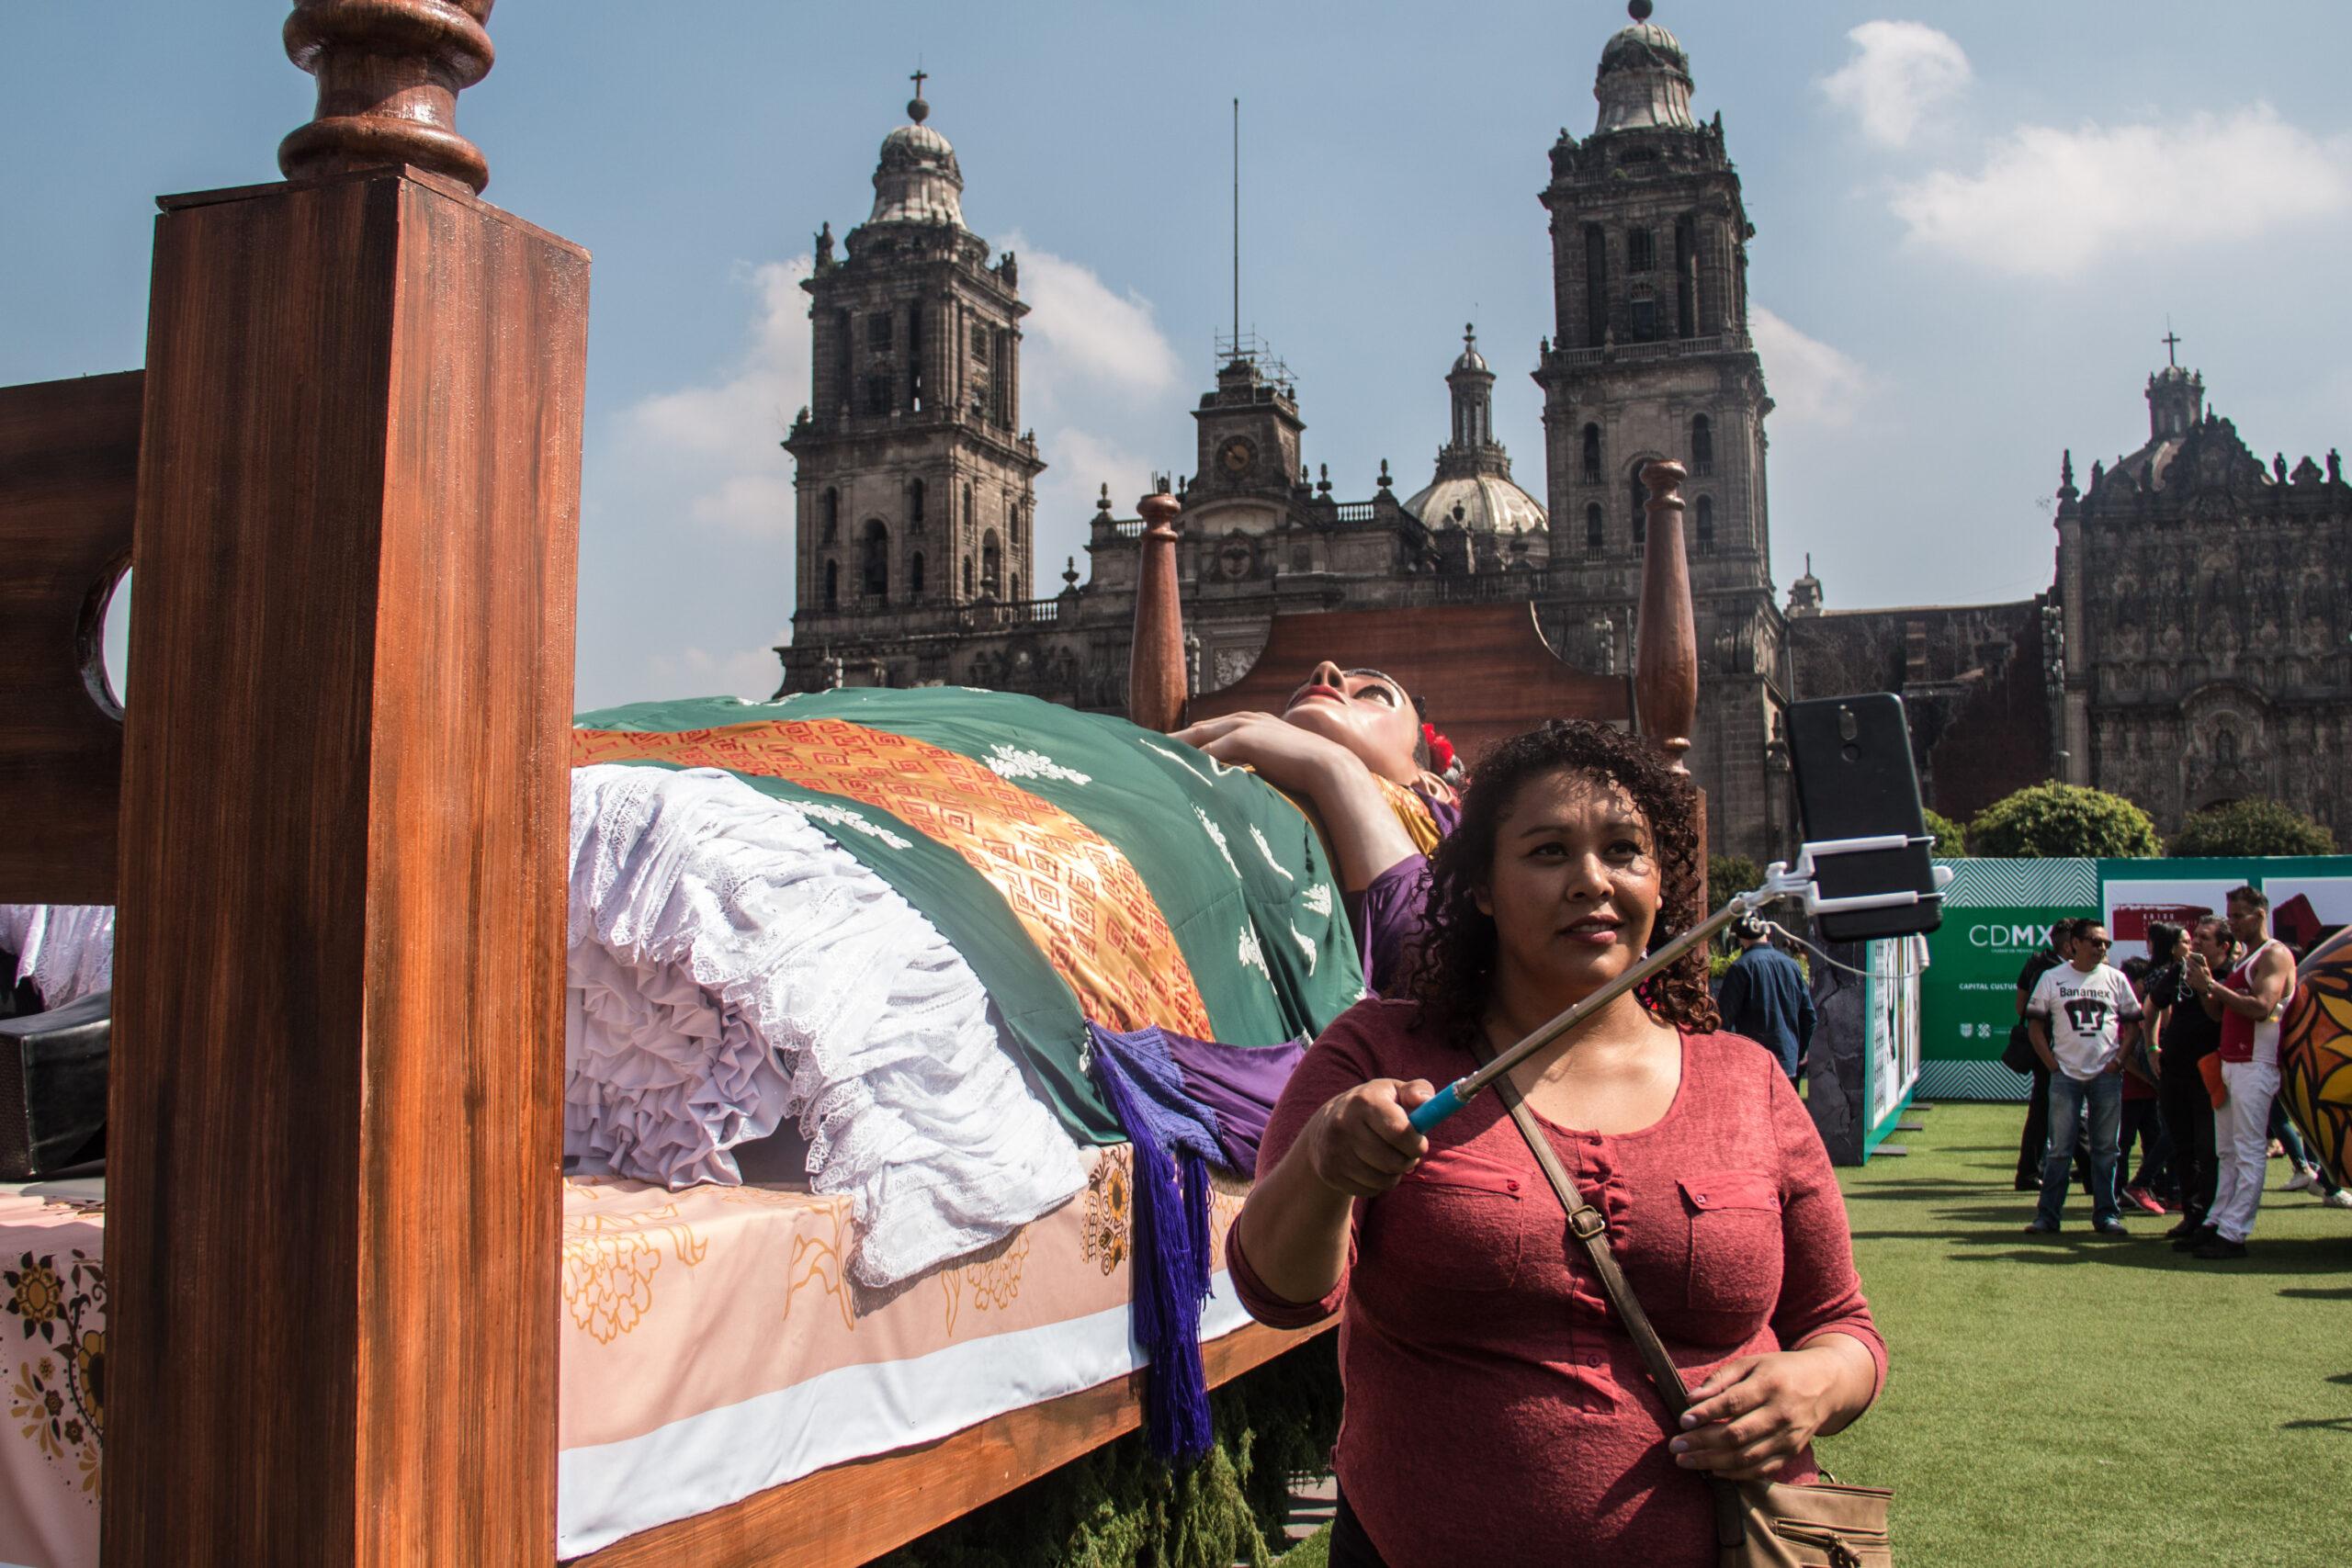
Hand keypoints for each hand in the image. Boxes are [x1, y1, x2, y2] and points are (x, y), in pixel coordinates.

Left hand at [1171, 711, 1359, 795]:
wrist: (1328, 767)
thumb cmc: (1307, 771)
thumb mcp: (1277, 763)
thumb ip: (1259, 765)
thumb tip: (1245, 782)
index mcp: (1253, 723)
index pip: (1213, 729)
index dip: (1191, 739)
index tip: (1171, 749)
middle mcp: (1246, 719)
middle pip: (1200, 728)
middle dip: (1175, 739)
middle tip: (1150, 749)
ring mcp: (1245, 726)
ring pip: (1200, 735)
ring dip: (1177, 746)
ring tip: (1155, 757)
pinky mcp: (1245, 738)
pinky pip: (1211, 749)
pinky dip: (1194, 758)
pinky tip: (1178, 769)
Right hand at [1302, 1078, 1433, 1196]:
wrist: (1325, 1127)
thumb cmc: (1373, 1107)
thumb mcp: (1393, 1091)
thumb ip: (1417, 1091)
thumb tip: (1426, 1101)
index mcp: (1364, 1101)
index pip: (1400, 1132)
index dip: (1417, 1144)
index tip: (1420, 1144)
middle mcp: (1344, 1124)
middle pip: (1393, 1162)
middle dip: (1408, 1161)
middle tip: (1408, 1154)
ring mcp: (1334, 1150)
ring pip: (1383, 1180)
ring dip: (1395, 1174)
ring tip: (1389, 1160)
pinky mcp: (1330, 1172)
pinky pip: (1369, 1191)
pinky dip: (1378, 1185)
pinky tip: (1371, 1169)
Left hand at [1671, 1346, 1853, 1480]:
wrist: (1826, 1385)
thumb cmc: (1780, 1370)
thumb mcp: (1751, 1364)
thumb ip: (1720, 1379)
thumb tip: (1691, 1399)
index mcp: (1770, 1385)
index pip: (1733, 1403)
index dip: (1706, 1413)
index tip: (1682, 1420)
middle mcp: (1781, 1414)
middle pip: (1737, 1434)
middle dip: (1702, 1443)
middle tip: (1675, 1447)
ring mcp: (1788, 1437)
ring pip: (1746, 1457)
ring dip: (1712, 1462)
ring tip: (1686, 1461)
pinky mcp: (1792, 1452)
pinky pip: (1761, 1470)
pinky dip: (1736, 1474)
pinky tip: (1713, 1471)